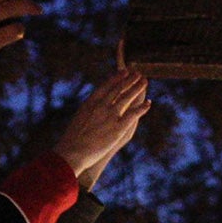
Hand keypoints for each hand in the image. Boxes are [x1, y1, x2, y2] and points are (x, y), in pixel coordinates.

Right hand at [53, 67, 150, 187]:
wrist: (72, 151)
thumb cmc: (72, 139)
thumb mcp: (79, 118)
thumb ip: (89, 110)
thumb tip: (92, 106)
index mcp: (90, 103)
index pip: (105, 86)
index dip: (116, 78)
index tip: (123, 71)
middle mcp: (101, 106)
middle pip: (118, 89)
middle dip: (129, 80)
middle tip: (138, 73)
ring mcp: (110, 116)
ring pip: (127, 98)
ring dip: (137, 88)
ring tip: (145, 81)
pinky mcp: (118, 128)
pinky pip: (133, 115)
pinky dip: (142, 108)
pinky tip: (149, 103)